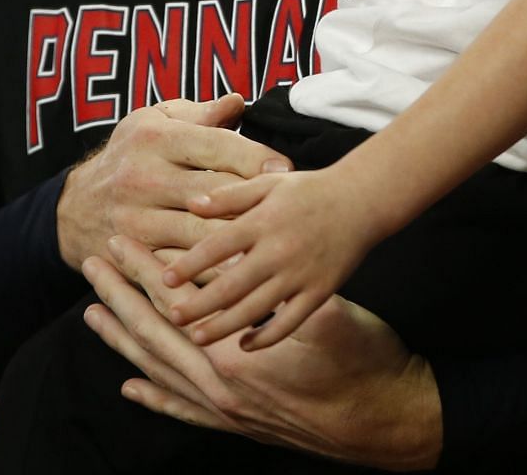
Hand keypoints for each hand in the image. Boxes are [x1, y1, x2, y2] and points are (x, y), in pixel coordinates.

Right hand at [55, 95, 291, 268]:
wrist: (71, 207)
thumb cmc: (131, 156)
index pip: (214, 147)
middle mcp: (144, 180)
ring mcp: (137, 223)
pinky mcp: (133, 257)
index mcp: (156, 139)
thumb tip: (240, 101)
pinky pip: (178, 271)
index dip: (254, 158)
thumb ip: (201, 114)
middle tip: (292, 213)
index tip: (287, 170)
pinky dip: (209, 280)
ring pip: (198, 236)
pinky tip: (241, 286)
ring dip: (239, 245)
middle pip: (212, 193)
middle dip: (254, 203)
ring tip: (276, 251)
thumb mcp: (155, 122)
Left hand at [83, 237, 441, 469]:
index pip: (178, 302)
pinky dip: (155, 396)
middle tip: (92, 269)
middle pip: (157, 335)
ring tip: (95, 317)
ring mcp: (230, 410)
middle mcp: (226, 384)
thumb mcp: (326, 310)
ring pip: (162, 372)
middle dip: (121, 299)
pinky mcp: (241, 425)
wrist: (391, 420)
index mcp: (241, 352)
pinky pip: (184, 410)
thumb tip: (222, 246)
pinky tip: (134, 386)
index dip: (147, 271)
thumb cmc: (367, 358)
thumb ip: (274, 288)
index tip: (121, 244)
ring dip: (126, 342)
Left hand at [162, 169, 379, 349]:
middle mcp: (279, 251)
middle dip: (198, 304)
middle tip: (172, 317)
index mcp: (263, 222)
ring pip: (256, 309)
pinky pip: (290, 321)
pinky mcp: (320, 291)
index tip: (163, 279)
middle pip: (230, 285)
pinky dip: (268, 336)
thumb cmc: (310, 189)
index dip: (189, 264)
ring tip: (198, 337)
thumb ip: (229, 197)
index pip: (217, 247)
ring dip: (224, 326)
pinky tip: (247, 344)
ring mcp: (300, 275)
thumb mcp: (268, 183)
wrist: (363, 200)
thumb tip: (191, 206)